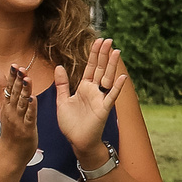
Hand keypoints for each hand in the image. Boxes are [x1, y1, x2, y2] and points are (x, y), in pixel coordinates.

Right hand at [0, 64, 36, 181]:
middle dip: (17, 81)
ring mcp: (18, 120)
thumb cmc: (11, 130)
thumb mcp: (4, 108)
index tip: (13, 65)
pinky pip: (29, 117)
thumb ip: (2, 89)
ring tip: (27, 78)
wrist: (11, 153)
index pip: (8, 89)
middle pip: (14, 94)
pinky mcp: (26, 129)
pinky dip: (30, 108)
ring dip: (24, 91)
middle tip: (19, 67)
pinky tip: (33, 99)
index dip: (11, 77)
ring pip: (21, 103)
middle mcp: (11, 112)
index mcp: (7, 107)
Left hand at [54, 39, 127, 161]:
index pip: (90, 67)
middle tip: (108, 39)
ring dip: (111, 65)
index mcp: (84, 88)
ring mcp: (100, 99)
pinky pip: (111, 96)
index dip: (94, 54)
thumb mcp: (62, 101)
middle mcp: (94, 91)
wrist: (77, 141)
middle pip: (100, 69)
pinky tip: (122, 77)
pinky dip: (116, 87)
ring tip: (116, 51)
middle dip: (103, 54)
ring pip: (107, 78)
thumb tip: (59, 66)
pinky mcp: (103, 109)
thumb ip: (62, 84)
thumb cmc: (71, 124)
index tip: (98, 41)